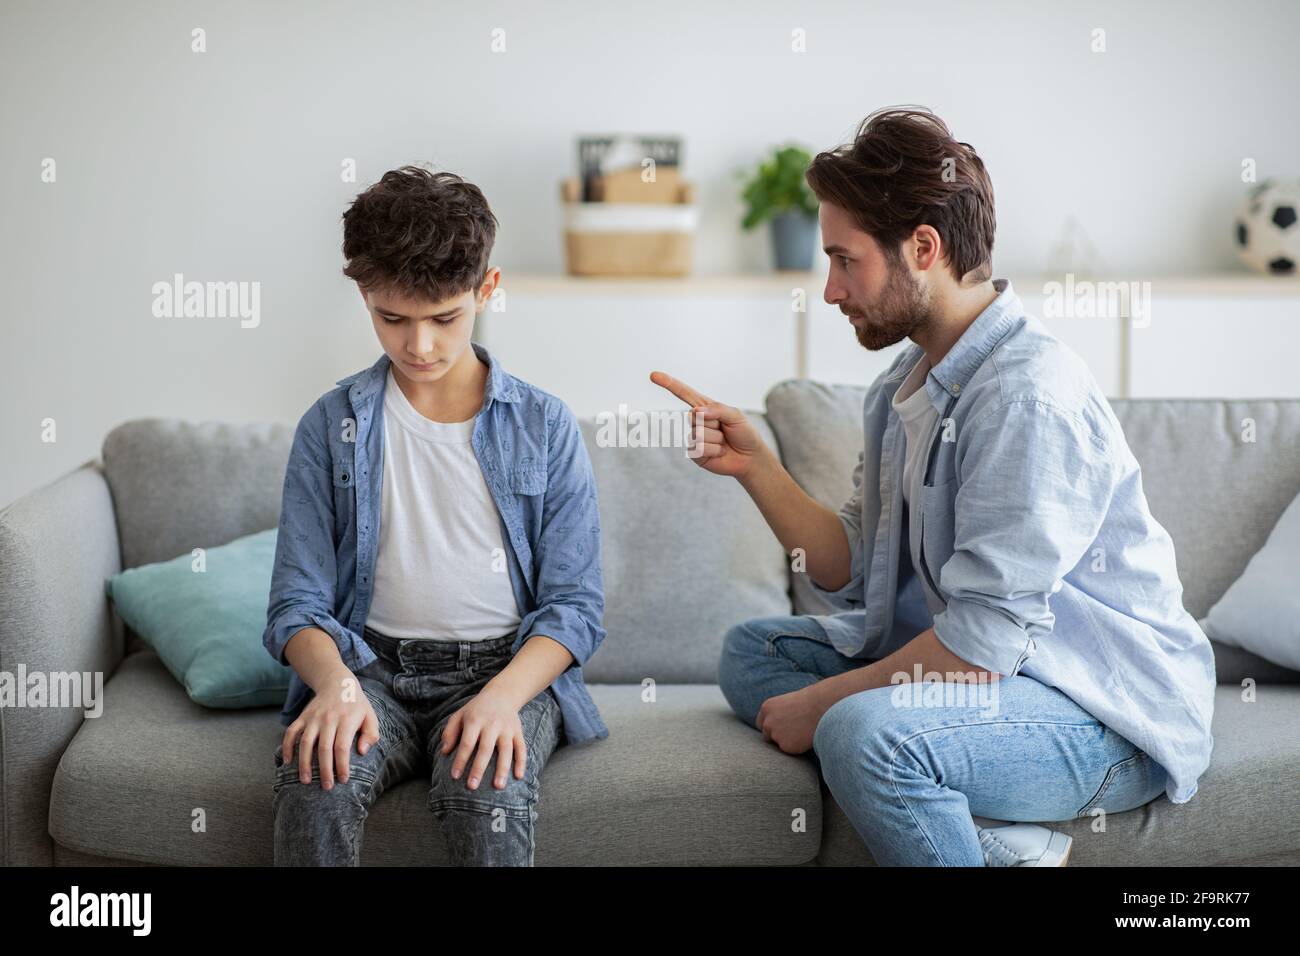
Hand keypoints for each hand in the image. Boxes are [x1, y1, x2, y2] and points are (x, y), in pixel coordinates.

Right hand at [282, 668, 380, 789]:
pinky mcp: (302, 717)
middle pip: (324, 749)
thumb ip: (371, 734)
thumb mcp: (370, 716)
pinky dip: (287, 746)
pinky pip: (291, 732)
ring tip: (305, 780)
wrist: (338, 682)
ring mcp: (313, 718)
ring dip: (304, 763)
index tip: (343, 779)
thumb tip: (362, 752)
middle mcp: (328, 719)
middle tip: (326, 787)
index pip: (342, 747)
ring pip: (305, 743)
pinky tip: (287, 762)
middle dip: (324, 770)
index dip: (342, 765)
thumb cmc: (356, 705)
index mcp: (346, 720)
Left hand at [439, 686, 526, 790]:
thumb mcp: (459, 715)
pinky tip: (518, 776)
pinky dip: (521, 762)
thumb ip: (450, 732)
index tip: (455, 776)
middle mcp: (492, 724)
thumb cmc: (476, 709)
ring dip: (502, 769)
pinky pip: (521, 748)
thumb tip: (444, 752)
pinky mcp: (518, 732)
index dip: (461, 759)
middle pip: (485, 749)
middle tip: (472, 786)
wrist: (502, 694)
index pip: (467, 743)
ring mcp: (507, 728)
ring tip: (498, 786)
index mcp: (475, 720)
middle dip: (479, 768)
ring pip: (506, 750)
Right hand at [649, 371, 773, 479]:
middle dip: (714, 423)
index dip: (669, 384)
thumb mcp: (736, 415)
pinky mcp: (695, 453)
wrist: (750, 457)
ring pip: (699, 433)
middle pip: (694, 416)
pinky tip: (720, 452)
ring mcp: (694, 437)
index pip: (684, 393)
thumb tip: (696, 412)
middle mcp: (697, 421)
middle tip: (725, 430)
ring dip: (717, 439)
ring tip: (724, 442)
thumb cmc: (744, 433)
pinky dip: (715, 450)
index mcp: (705, 408)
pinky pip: (700, 448)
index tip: (653, 375)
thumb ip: (718, 409)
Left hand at [756, 685, 828, 754]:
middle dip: (776, 736)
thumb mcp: (787, 703)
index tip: (778, 729)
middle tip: (792, 732)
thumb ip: (778, 714)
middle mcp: (767, 722)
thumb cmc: (809, 702)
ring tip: (802, 731)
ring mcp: (775, 735)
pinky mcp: (785, 746)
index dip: (770, 727)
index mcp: (766, 708)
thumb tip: (778, 725)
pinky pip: (789, 749)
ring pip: (779, 744)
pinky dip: (796, 746)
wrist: (821, 707)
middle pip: (767, 736)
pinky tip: (805, 736)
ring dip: (788, 741)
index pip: (761, 724)